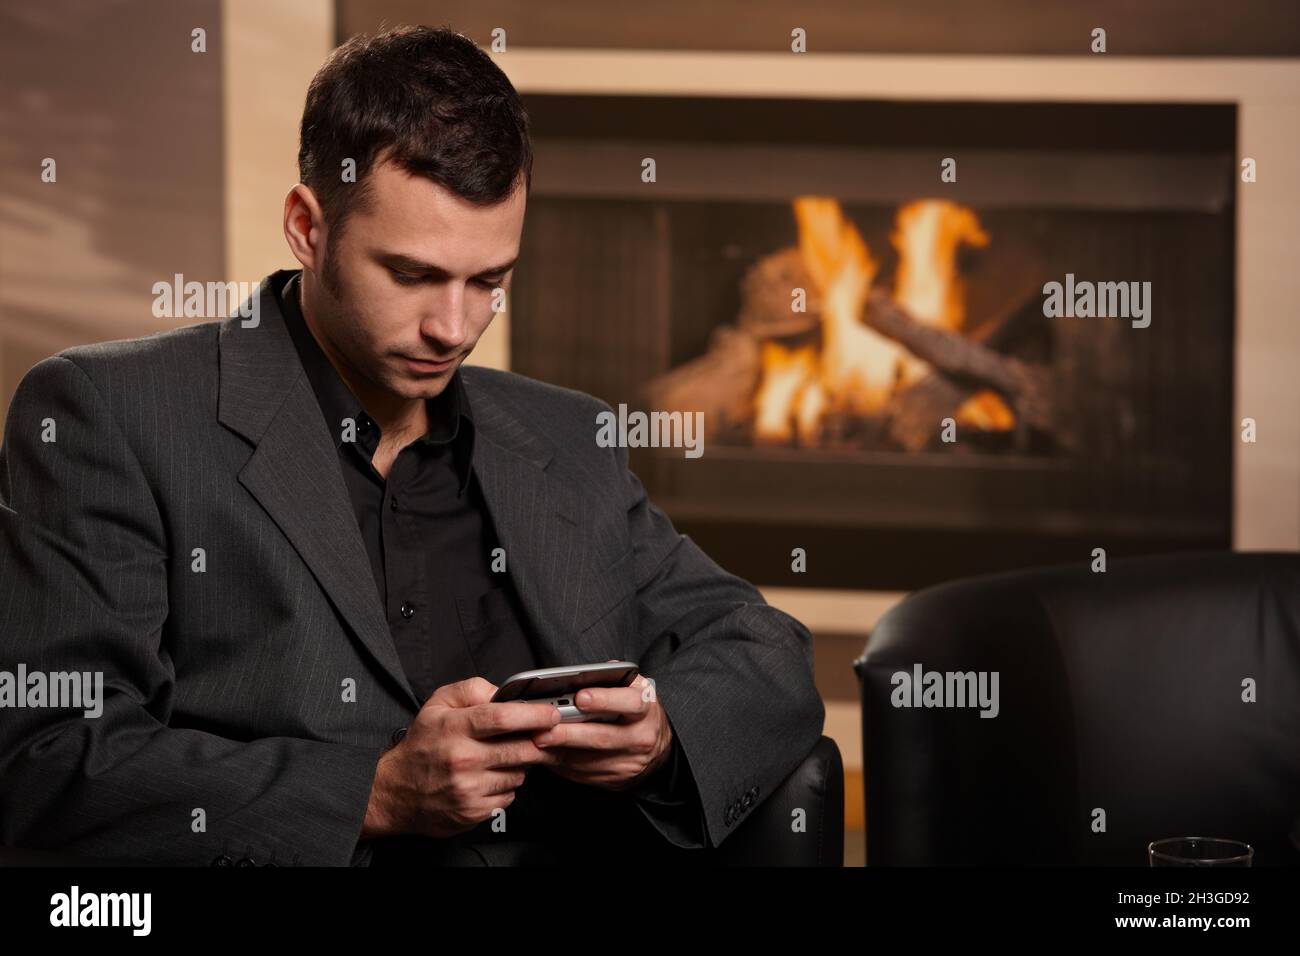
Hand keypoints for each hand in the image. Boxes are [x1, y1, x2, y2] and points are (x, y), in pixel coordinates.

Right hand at [362, 676, 559, 838]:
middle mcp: (462, 759)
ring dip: (519, 765)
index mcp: (454, 728)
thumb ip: (471, 689)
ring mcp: (468, 789)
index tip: (551, 713)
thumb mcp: (437, 705)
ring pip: (518, 773)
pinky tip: (489, 778)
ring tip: (499, 758)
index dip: (533, 715)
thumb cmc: (422, 745)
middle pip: (520, 749)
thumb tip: (503, 692)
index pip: (502, 717)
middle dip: (538, 742)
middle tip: (542, 736)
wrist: (396, 792)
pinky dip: (506, 786)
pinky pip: (508, 796)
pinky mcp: (473, 812)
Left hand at [529, 674, 671, 790]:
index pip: (630, 703)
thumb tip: (587, 672)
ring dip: (559, 750)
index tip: (580, 697)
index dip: (605, 700)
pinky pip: (582, 772)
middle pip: (603, 737)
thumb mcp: (635, 690)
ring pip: (589, 759)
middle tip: (543, 728)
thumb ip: (614, 678)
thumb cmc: (637, 713)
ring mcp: (627, 763)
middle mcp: (640, 737)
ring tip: (535, 740)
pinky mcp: (613, 779)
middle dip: (570, 733)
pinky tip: (544, 754)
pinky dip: (560, 763)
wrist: (656, 751)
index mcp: (646, 709)